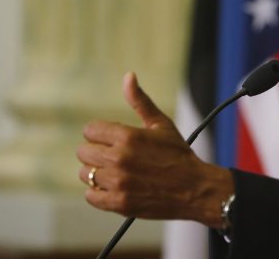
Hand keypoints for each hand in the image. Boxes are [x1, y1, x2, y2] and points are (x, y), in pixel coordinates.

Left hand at [76, 72, 232, 226]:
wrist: (194, 188)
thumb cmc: (178, 154)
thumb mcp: (161, 124)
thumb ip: (140, 100)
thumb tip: (128, 76)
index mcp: (128, 136)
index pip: (90, 131)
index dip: (99, 134)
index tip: (110, 139)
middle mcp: (119, 158)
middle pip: (84, 152)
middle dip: (96, 152)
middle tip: (113, 156)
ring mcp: (118, 182)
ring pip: (85, 174)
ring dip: (97, 173)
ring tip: (115, 172)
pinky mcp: (119, 203)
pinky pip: (91, 196)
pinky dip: (98, 193)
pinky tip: (113, 187)